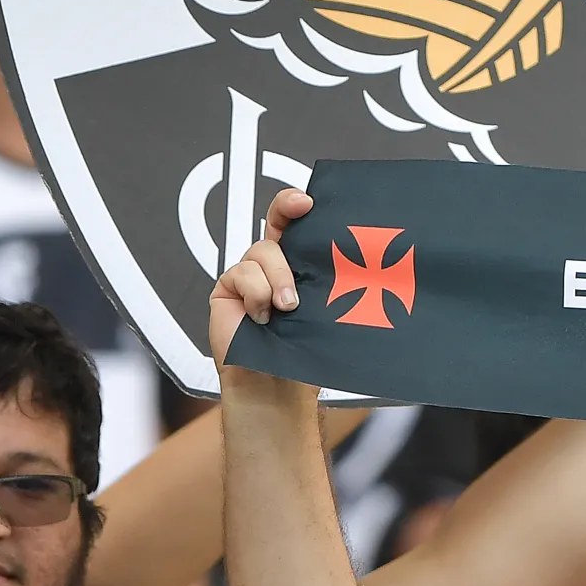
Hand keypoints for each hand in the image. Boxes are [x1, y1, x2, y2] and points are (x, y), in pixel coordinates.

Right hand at [207, 187, 311, 367]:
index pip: (301, 226)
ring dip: (278, 277)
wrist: (275, 385)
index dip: (300, 205)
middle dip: (287, 207)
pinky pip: (242, 272)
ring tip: (287, 307)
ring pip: (263, 250)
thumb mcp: (325, 310)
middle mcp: (275, 265)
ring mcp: (251, 275)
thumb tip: (356, 263)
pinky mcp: (229, 287)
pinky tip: (261, 317)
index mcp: (302, 266)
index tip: (311, 201)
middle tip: (302, 207)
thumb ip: (328, 284)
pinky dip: (255, 294)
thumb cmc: (303, 352)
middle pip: (276, 220)